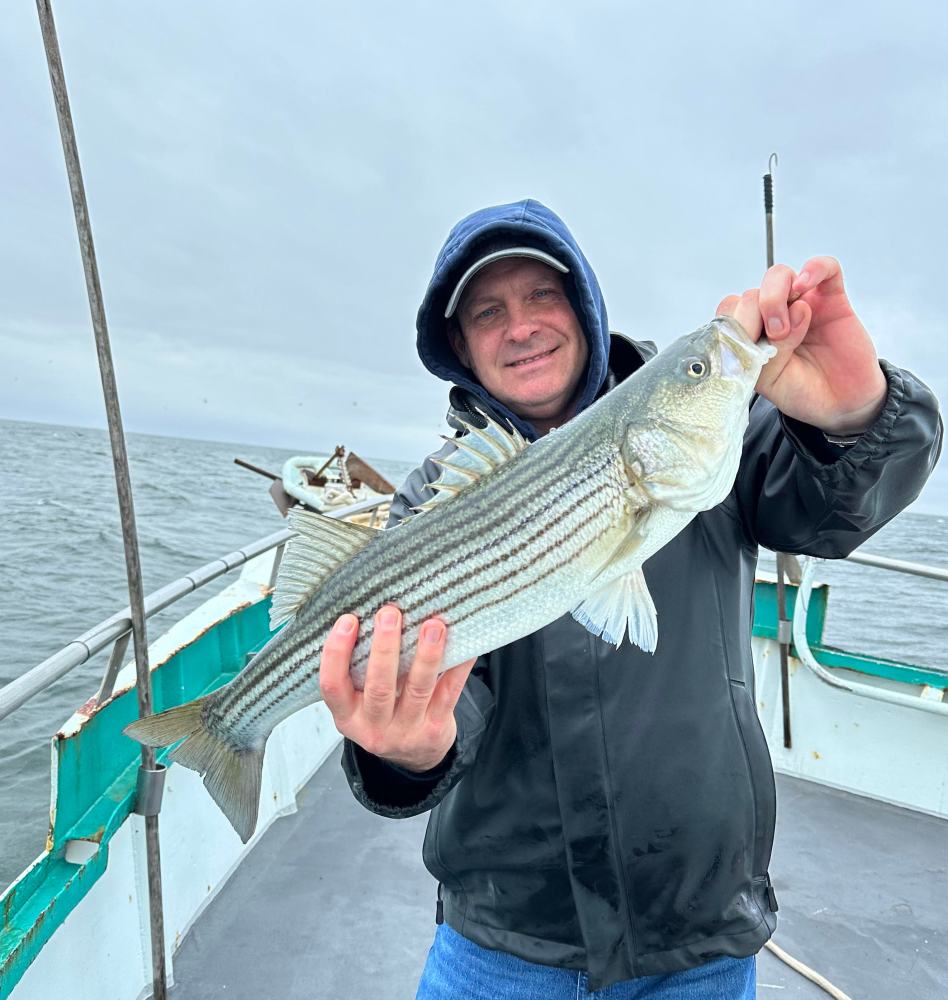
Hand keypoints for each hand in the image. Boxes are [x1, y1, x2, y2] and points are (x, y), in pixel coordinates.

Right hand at [320, 605, 477, 771]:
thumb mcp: (359, 703)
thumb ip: (360, 671)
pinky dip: (457, 668)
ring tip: (433, 626)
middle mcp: (373, 727)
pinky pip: (449, 694)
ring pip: (417, 689)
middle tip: (390, 613)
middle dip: (385, 648)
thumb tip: (373, 614)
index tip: (348, 620)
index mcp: (347, 716)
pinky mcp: (435, 728)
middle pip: (378, 687)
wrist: (415, 756)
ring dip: (425, 655)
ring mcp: (406, 731)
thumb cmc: (384, 714)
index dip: (336, 652)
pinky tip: (464, 647)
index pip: (332, 686)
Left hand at [717, 257, 887, 434]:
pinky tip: (805, 285)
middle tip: (774, 338)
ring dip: (775, 296)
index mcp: (751, 334)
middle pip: (752, 292)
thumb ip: (763, 352)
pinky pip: (825, 267)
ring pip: (779, 275)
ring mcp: (801, 304)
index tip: (748, 344)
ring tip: (786, 327)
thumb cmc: (801, 391)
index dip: (736, 321)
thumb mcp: (769, 381)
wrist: (841, 403)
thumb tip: (781, 320)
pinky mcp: (831, 299)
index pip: (730, 310)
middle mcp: (772, 316)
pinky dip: (814, 269)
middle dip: (756, 314)